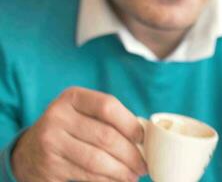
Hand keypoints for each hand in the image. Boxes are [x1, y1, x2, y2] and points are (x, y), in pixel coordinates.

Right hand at [11, 87, 146, 181]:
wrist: (30, 151)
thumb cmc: (71, 130)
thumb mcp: (83, 115)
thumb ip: (109, 120)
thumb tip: (144, 139)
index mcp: (73, 97)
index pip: (108, 106)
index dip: (130, 124)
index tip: (143, 139)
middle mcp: (58, 115)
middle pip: (106, 136)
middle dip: (131, 154)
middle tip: (144, 165)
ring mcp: (51, 141)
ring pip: (97, 159)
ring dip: (122, 171)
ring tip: (134, 175)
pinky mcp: (49, 165)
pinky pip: (87, 174)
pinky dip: (107, 179)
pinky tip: (118, 180)